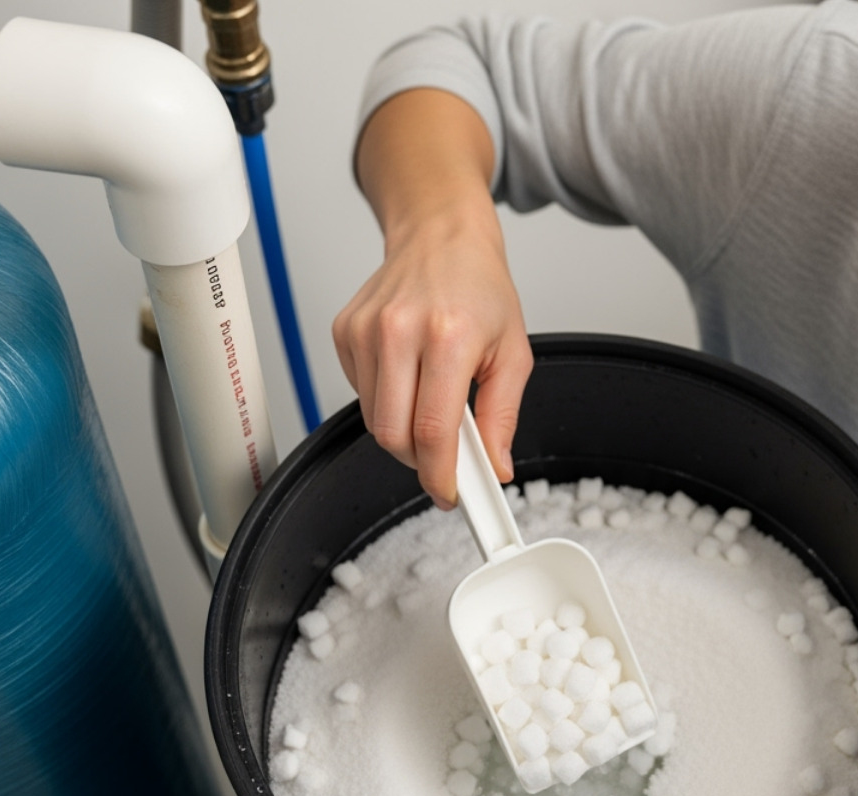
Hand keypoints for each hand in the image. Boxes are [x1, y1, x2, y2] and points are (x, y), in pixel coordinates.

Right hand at [332, 209, 531, 506]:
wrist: (441, 238)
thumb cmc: (479, 289)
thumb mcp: (513, 352)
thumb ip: (503, 416)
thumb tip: (495, 467)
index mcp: (448, 335)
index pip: (433, 430)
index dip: (440, 475)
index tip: (451, 494)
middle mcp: (399, 330)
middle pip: (393, 434)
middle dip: (420, 460)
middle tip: (446, 457)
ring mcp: (364, 331)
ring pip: (373, 420)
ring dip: (403, 431)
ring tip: (432, 404)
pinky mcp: (344, 333)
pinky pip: (360, 395)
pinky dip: (385, 402)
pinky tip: (408, 376)